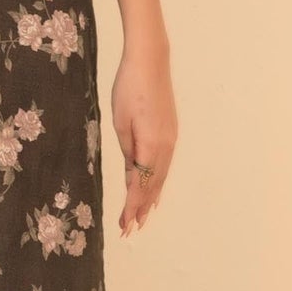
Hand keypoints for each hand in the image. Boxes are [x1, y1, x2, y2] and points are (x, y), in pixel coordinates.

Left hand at [110, 37, 177, 234]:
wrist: (151, 61)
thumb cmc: (129, 88)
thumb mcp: (120, 122)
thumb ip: (128, 151)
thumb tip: (132, 175)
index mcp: (151, 145)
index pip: (140, 184)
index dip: (132, 207)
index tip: (126, 226)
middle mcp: (166, 147)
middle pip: (153, 184)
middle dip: (141, 208)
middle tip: (130, 230)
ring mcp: (171, 140)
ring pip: (160, 176)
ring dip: (150, 197)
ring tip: (142, 217)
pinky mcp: (170, 132)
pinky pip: (164, 164)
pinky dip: (157, 181)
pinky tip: (154, 189)